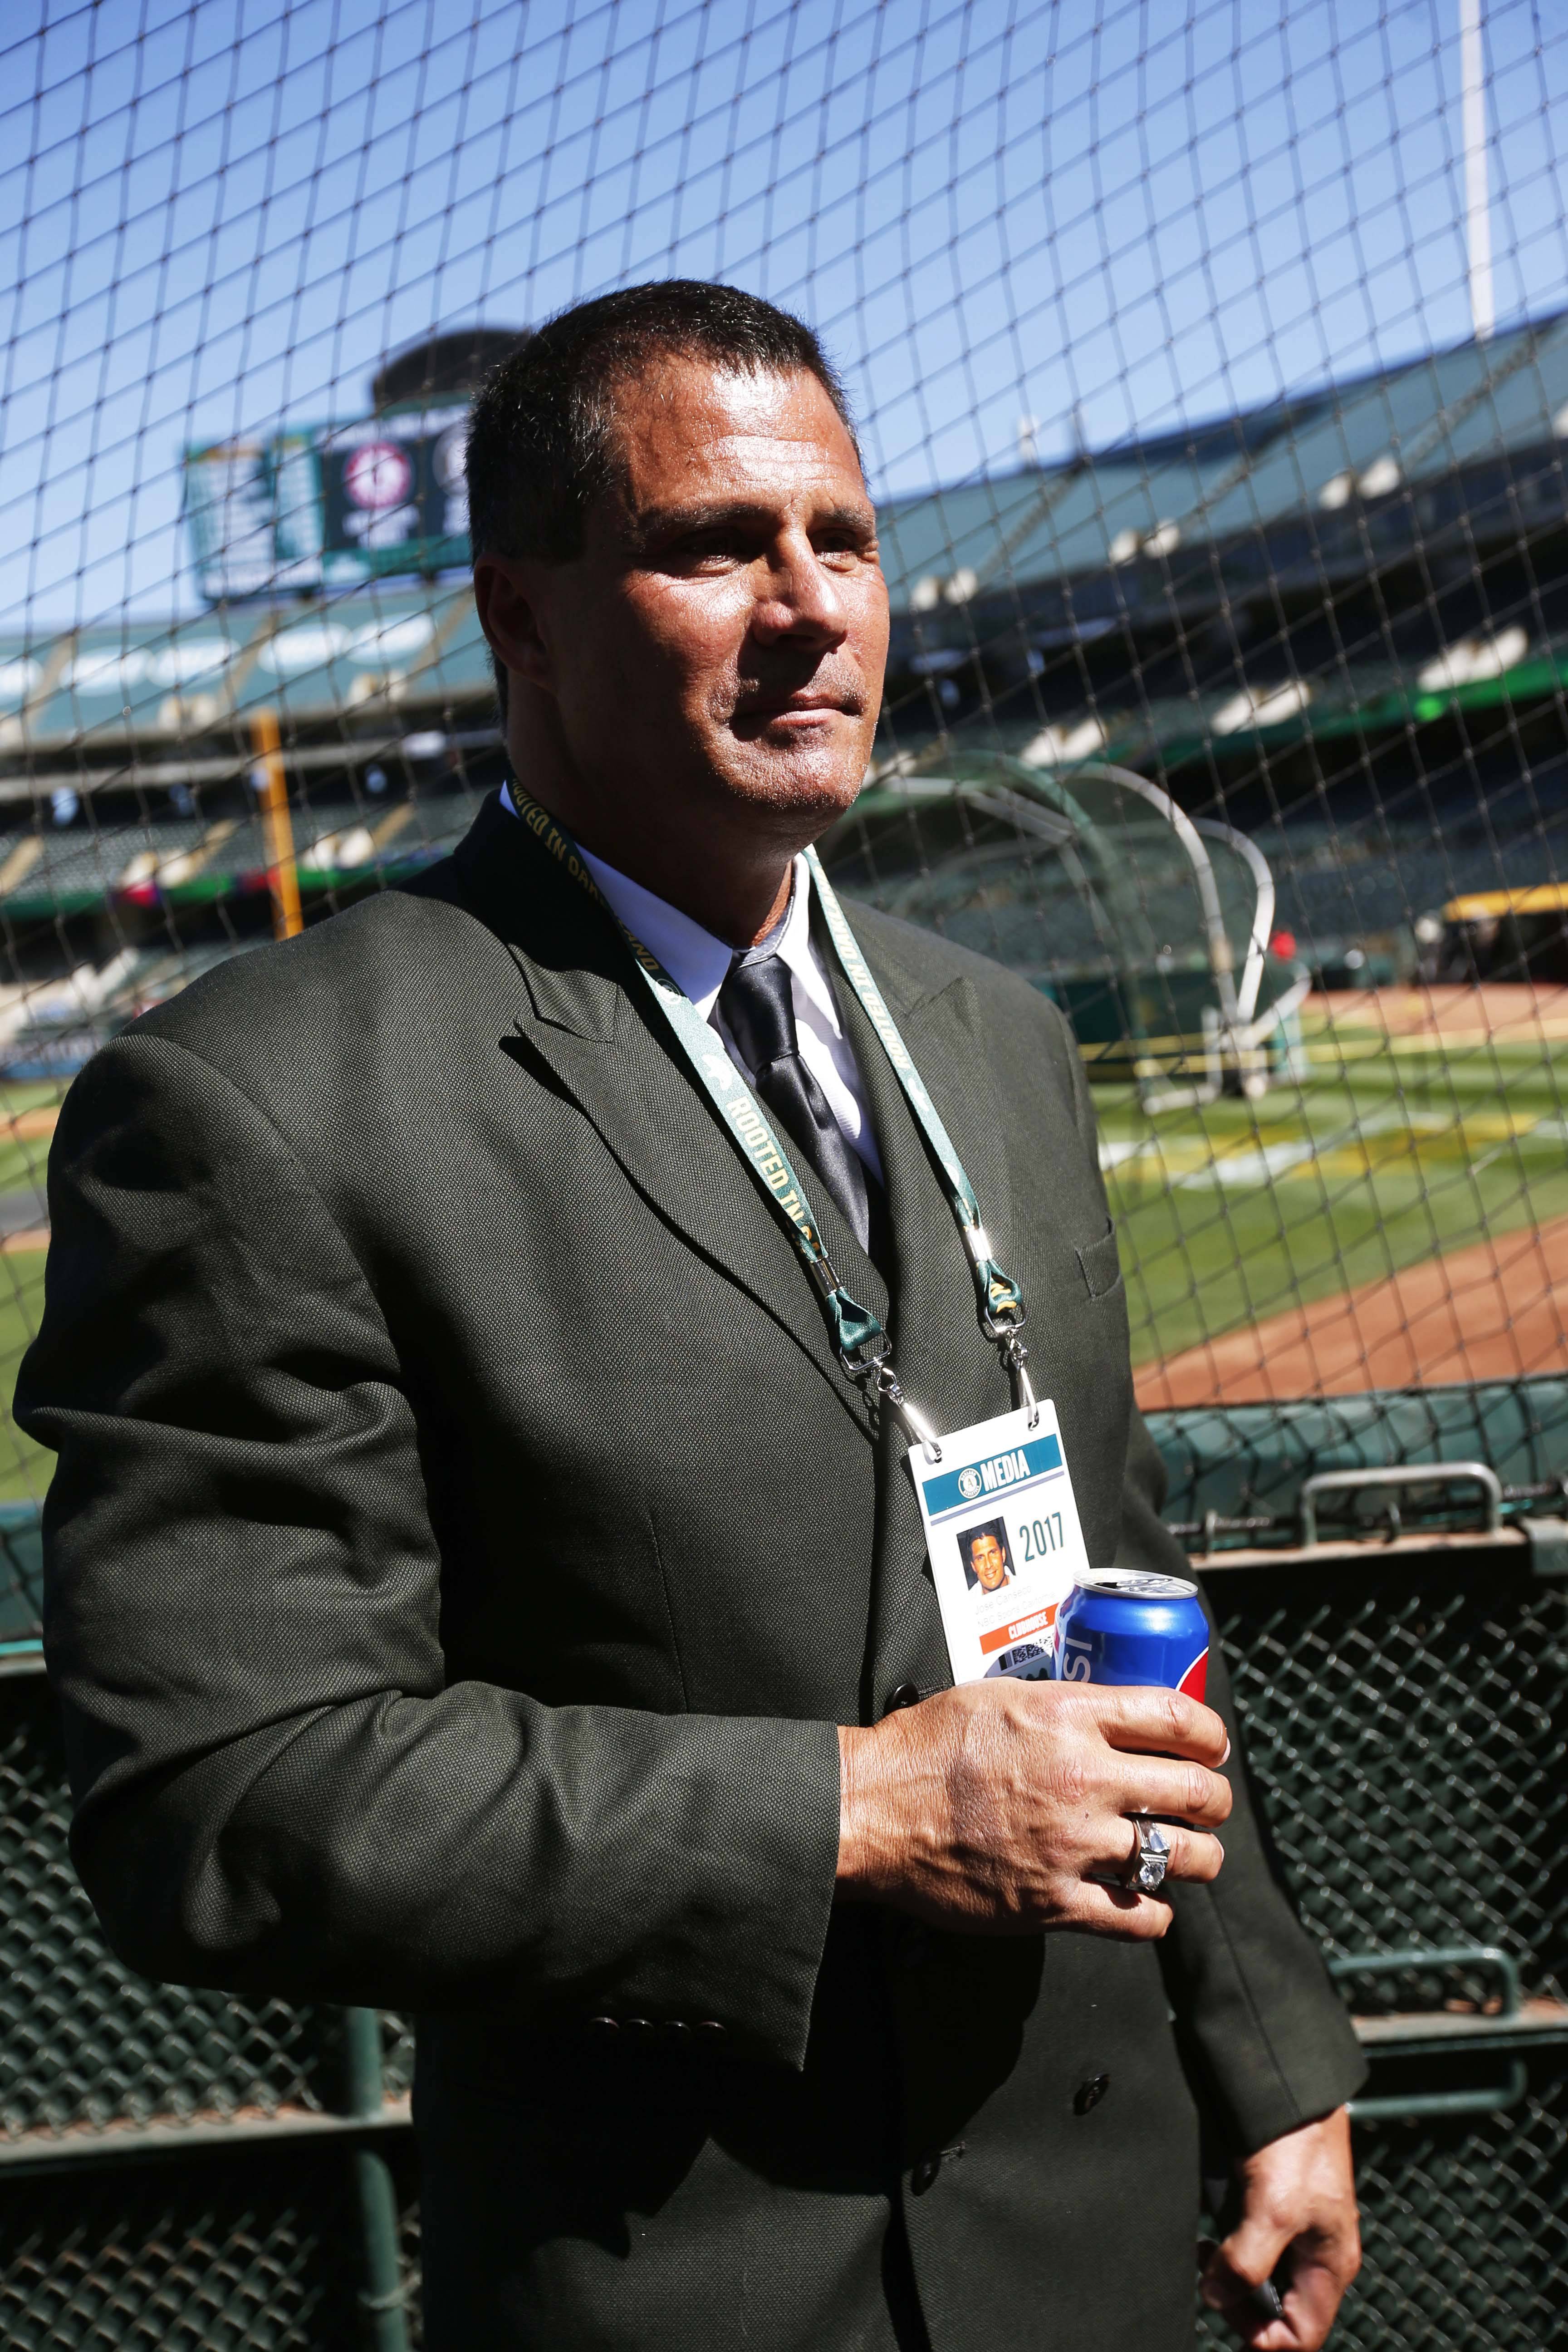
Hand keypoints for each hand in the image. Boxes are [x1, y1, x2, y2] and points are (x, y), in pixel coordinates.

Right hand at [836, 1680, 1230, 1939]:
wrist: (873, 1810)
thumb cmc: (926, 1747)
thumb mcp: (1000, 1696)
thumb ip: (1063, 1707)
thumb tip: (1110, 1717)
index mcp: (1069, 1717)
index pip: (1178, 1720)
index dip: (1212, 1736)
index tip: (1213, 1747)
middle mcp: (1084, 1778)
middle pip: (1197, 1792)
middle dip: (1215, 1800)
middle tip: (1209, 1804)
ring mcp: (1073, 1845)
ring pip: (1183, 1858)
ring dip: (1199, 1857)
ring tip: (1192, 1855)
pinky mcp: (1055, 1902)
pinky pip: (1140, 1918)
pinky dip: (1153, 1912)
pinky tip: (1144, 1901)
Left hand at [1200, 2108, 1360, 2347]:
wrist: (1292, 2085)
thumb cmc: (1295, 2143)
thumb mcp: (1271, 2209)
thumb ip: (1246, 2261)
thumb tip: (1216, 2295)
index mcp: (1330, 2267)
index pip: (1302, 2336)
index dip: (1261, 2336)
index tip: (1223, 2306)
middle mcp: (1319, 2255)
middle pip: (1282, 2312)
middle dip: (1240, 2303)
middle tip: (1208, 2273)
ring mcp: (1301, 2230)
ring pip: (1266, 2279)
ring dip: (1233, 2274)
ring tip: (1206, 2249)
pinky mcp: (1281, 2206)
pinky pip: (1258, 2247)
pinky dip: (1233, 2247)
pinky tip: (1214, 2229)